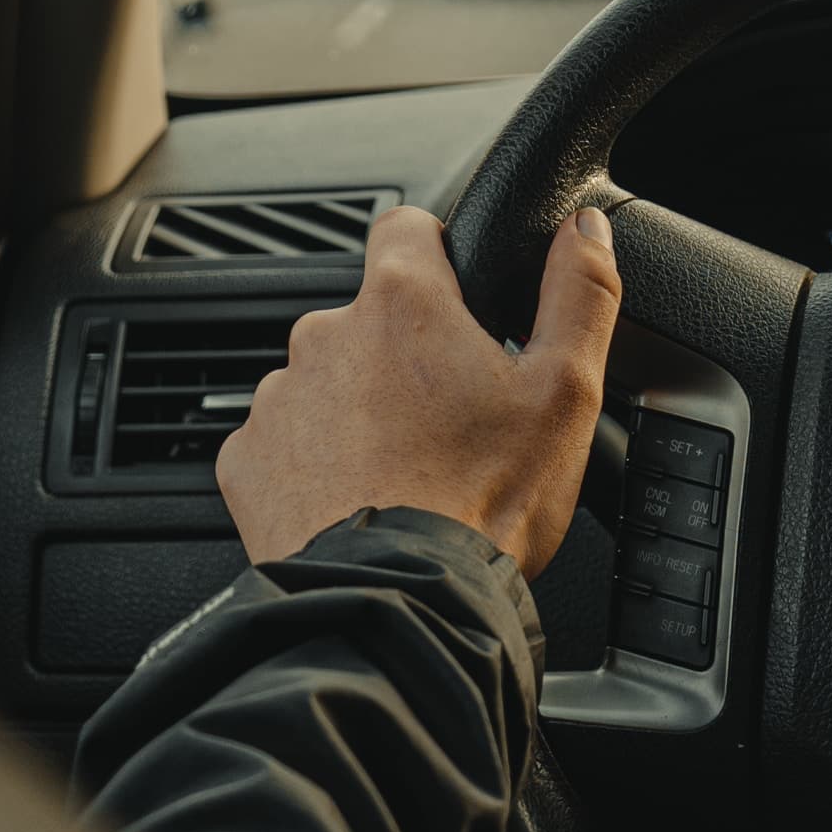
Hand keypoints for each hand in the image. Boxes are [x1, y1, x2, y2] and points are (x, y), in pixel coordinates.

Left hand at [214, 203, 621, 576]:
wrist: (398, 605)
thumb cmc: (481, 502)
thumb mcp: (565, 392)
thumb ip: (579, 293)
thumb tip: (584, 230)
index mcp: (402, 302)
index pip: (405, 226)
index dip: (437, 253)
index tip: (459, 299)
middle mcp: (325, 335)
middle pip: (369, 317)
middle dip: (404, 353)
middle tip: (451, 418)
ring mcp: (279, 399)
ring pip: (327, 381)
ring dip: (358, 409)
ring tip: (407, 470)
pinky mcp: (247, 462)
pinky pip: (286, 443)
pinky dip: (316, 463)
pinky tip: (359, 500)